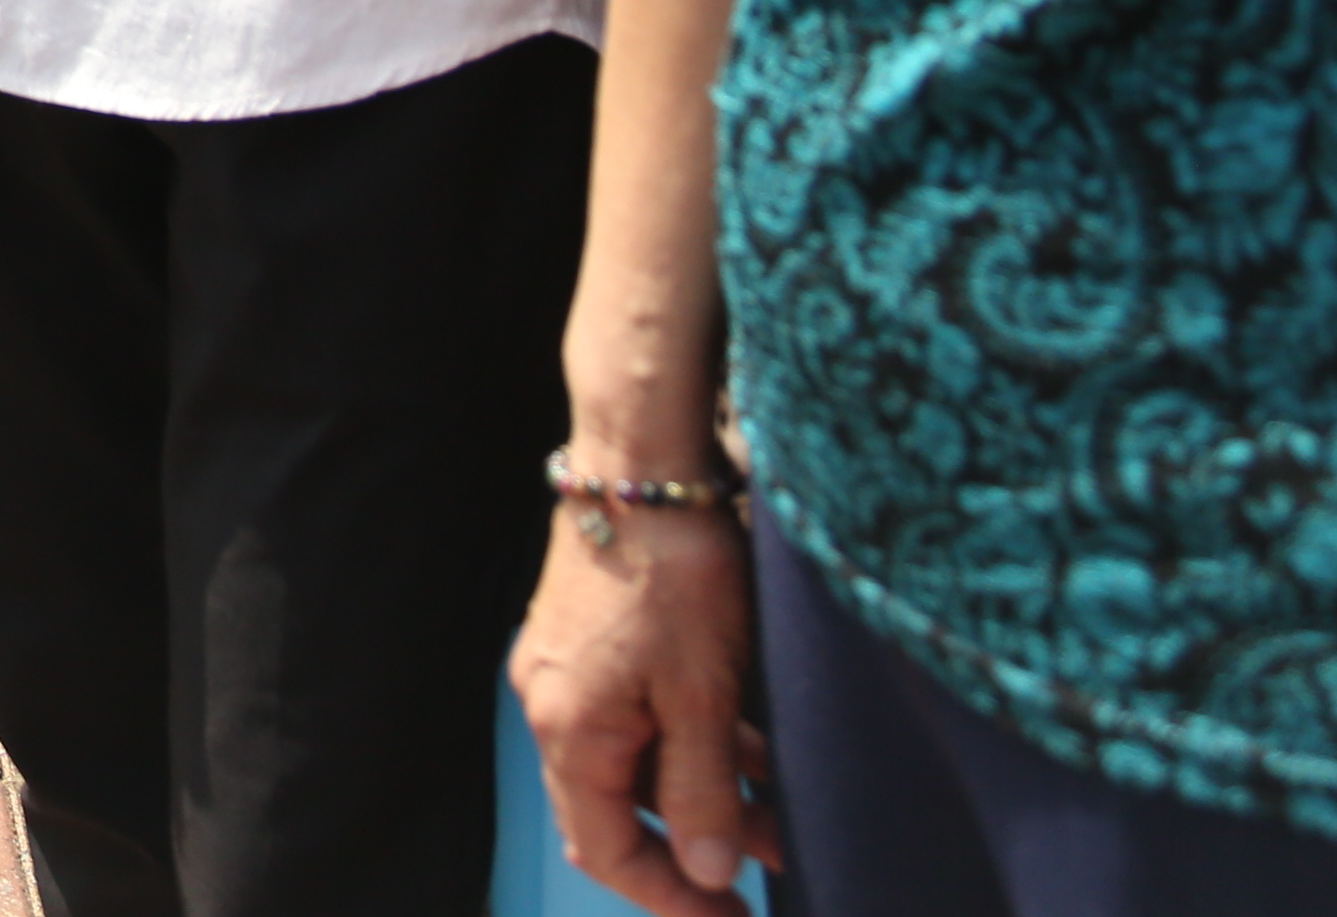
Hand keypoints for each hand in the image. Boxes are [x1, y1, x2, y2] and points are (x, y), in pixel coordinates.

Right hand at [512, 496, 777, 912]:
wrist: (644, 462)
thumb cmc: (673, 574)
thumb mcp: (702, 694)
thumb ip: (701, 789)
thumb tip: (705, 869)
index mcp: (570, 729)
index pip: (606, 849)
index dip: (668, 897)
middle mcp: (556, 704)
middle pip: (616, 810)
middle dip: (692, 850)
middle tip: (764, 879)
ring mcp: (572, 669)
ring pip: (636, 761)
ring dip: (702, 796)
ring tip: (781, 819)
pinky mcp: (594, 638)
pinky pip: (640, 717)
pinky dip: (692, 744)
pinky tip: (754, 752)